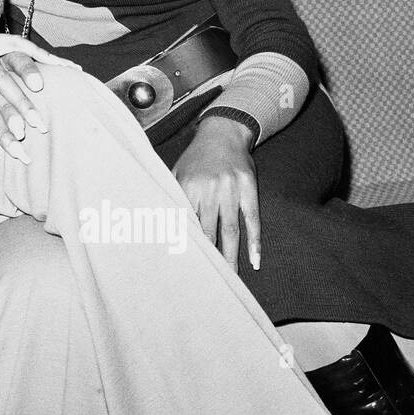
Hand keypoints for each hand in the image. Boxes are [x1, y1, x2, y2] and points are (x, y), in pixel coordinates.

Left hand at [173, 116, 260, 271]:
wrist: (223, 132)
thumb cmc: (195, 158)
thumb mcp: (176, 172)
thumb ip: (170, 197)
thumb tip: (158, 225)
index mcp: (187, 188)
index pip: (186, 225)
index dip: (187, 247)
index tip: (185, 268)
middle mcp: (209, 190)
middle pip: (209, 232)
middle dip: (209, 258)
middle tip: (208, 282)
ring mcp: (231, 190)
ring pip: (231, 231)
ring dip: (231, 257)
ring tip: (231, 278)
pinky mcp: (249, 189)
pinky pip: (252, 219)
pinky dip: (255, 241)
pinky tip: (255, 260)